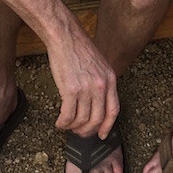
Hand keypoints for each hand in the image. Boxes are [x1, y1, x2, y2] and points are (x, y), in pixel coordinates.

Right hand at [47, 22, 119, 139]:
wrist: (65, 37)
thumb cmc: (79, 50)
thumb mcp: (100, 65)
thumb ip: (102, 83)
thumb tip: (96, 104)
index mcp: (110, 80)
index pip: (114, 110)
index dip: (107, 126)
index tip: (101, 134)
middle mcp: (101, 86)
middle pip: (98, 119)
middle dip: (87, 130)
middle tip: (78, 132)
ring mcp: (87, 89)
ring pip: (82, 120)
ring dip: (73, 127)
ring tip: (66, 125)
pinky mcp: (71, 90)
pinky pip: (68, 115)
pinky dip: (63, 123)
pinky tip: (59, 122)